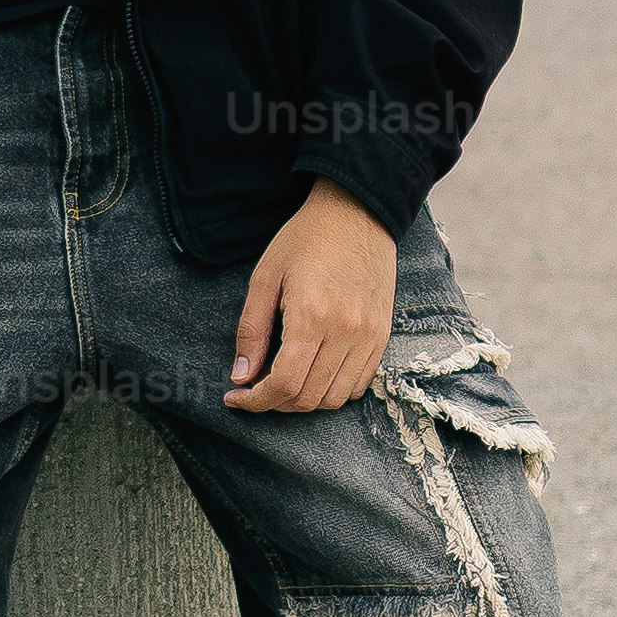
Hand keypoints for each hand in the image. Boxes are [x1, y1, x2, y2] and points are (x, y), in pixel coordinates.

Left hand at [226, 179, 396, 412]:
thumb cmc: (306, 239)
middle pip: (308, 398)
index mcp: (311, 316)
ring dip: (304, 401)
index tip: (235, 397)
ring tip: (283, 382)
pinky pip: (358, 384)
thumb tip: (240, 375)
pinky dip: (332, 390)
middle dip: (275, 403)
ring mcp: (368, 336)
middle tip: (255, 388)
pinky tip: (313, 373)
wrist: (357, 213)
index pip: (284, 384)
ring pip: (334, 398)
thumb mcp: (265, 277)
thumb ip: (251, 330)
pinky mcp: (381, 335)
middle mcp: (345, 332)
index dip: (256, 401)